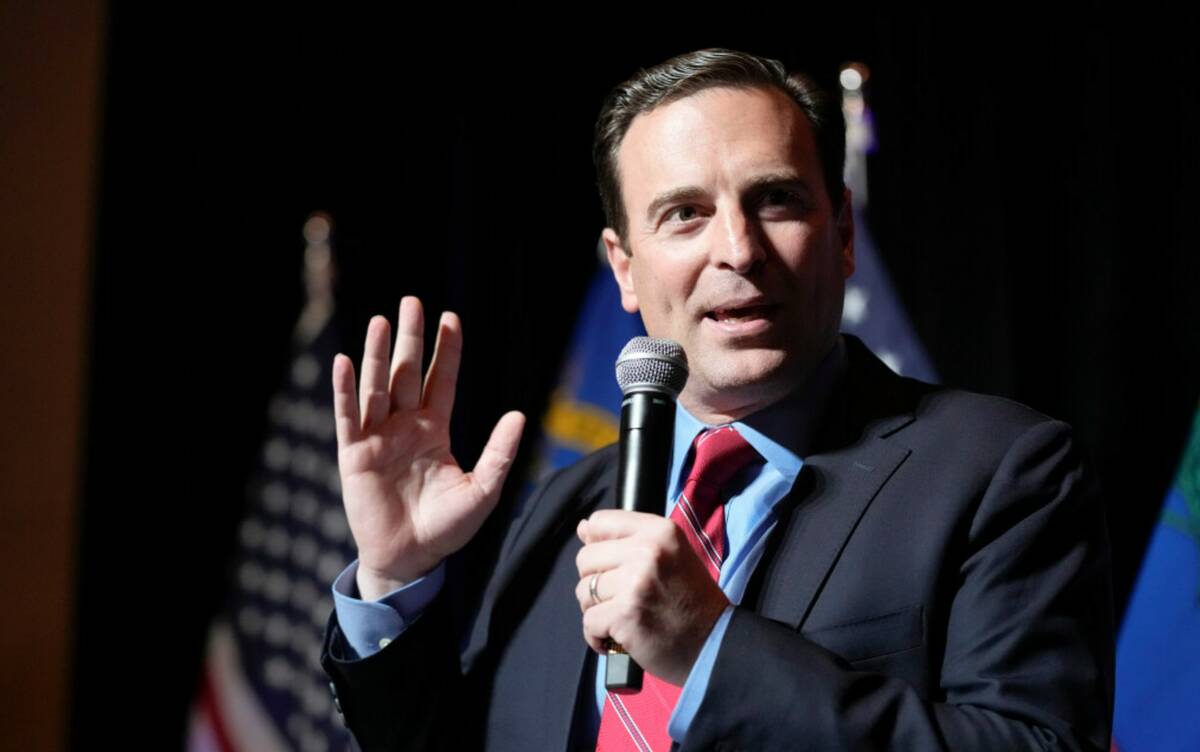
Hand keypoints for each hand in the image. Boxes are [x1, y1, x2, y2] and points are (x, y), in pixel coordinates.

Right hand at [333, 296, 525, 599]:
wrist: (411, 560)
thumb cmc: (447, 529)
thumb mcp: (482, 490)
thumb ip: (499, 453)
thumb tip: (519, 415)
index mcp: (435, 431)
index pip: (441, 381)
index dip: (447, 351)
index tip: (451, 318)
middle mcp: (405, 427)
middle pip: (407, 373)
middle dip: (410, 338)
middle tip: (411, 301)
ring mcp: (378, 438)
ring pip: (377, 386)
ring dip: (376, 353)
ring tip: (380, 320)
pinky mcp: (355, 455)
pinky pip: (348, 416)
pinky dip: (346, 389)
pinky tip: (345, 362)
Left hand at [574, 510, 729, 685]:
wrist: (715, 643)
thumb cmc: (690, 600)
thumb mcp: (670, 555)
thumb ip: (627, 539)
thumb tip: (583, 528)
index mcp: (659, 531)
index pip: (599, 522)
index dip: (597, 546)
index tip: (611, 565)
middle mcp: (648, 551)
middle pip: (586, 558)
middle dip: (595, 582)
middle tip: (621, 598)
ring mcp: (635, 583)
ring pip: (584, 590)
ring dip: (597, 609)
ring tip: (622, 617)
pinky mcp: (625, 614)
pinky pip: (588, 621)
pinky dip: (597, 635)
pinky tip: (616, 638)